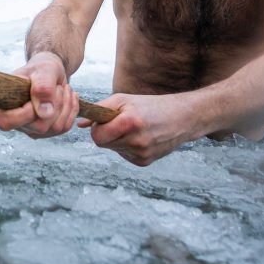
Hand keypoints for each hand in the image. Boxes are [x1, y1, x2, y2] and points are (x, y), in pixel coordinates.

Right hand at [0, 52, 79, 138]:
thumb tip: (45, 113)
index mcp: (3, 106)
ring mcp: (31, 129)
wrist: (49, 72)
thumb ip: (42, 87)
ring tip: (64, 89)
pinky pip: (64, 127)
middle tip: (57, 86)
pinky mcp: (46, 131)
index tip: (39, 92)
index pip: (8, 122)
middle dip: (55, 104)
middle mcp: (16, 122)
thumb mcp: (43, 70)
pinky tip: (70, 97)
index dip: (27, 112)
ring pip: (55, 128)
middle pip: (39, 127)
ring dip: (66, 105)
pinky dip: (72, 110)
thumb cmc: (41, 67)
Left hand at [77, 93, 198, 165]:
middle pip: (103, 144)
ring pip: (113, 150)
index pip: (97, 137)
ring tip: (133, 128)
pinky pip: (124, 155)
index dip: (97, 129)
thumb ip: (99, 110)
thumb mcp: (124, 100)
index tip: (104, 121)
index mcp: (130, 123)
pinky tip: (140, 137)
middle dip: (106, 134)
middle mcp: (137, 141)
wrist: (183, 118)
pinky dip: (127, 146)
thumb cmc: (149, 105)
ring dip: (117, 140)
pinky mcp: (144, 162)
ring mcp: (142, 154)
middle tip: (119, 123)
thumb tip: (80, 124)